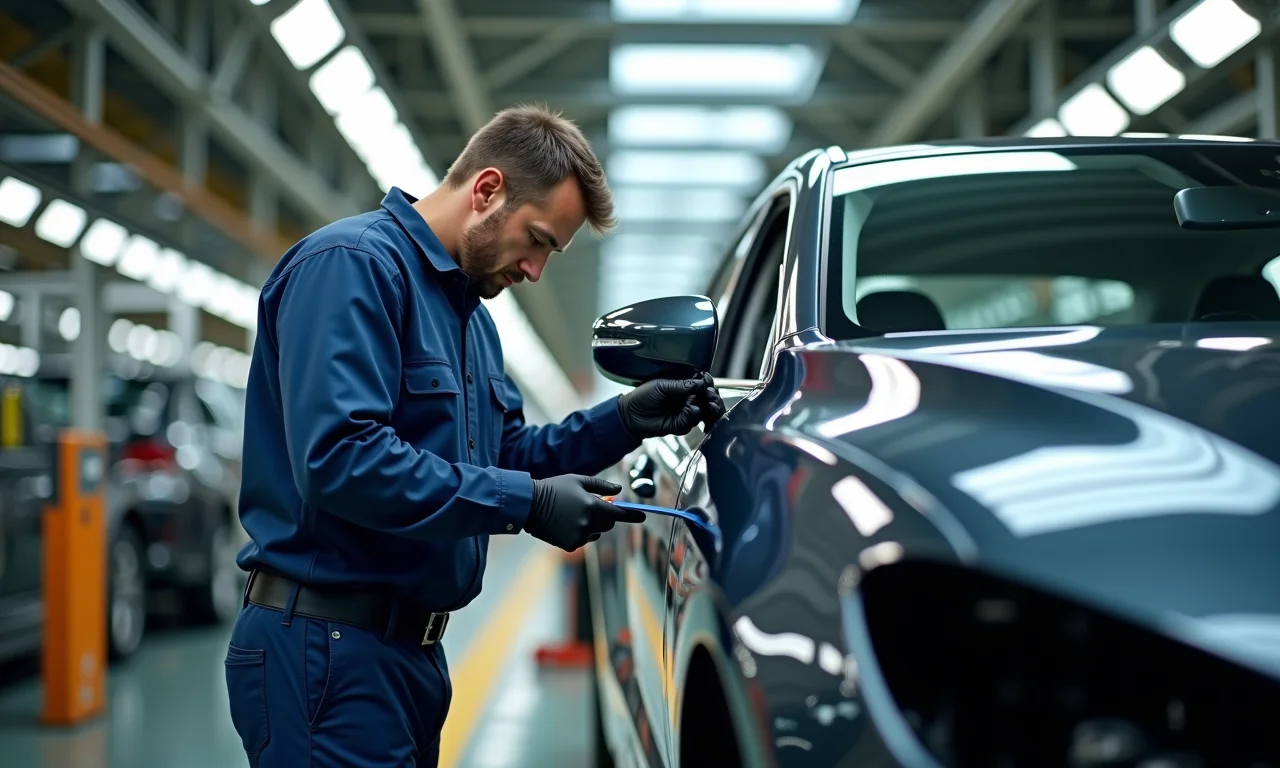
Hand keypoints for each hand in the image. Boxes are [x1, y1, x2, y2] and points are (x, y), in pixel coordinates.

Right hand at [525, 475, 645, 551]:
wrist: (530, 505)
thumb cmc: (554, 488)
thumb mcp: (578, 480)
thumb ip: (601, 485)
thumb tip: (619, 490)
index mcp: (592, 506)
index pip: (619, 514)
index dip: (633, 516)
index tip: (643, 516)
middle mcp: (588, 524)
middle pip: (608, 524)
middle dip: (605, 516)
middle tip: (592, 506)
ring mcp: (579, 536)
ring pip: (596, 532)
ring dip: (592, 525)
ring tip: (573, 514)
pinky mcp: (570, 545)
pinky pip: (583, 540)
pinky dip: (580, 533)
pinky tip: (566, 523)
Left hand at [617, 372, 724, 438]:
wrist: (630, 414)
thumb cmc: (642, 396)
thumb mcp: (662, 386)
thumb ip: (681, 385)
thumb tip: (700, 382)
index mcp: (683, 387)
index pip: (702, 385)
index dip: (707, 383)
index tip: (707, 381)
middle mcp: (687, 399)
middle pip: (708, 399)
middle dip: (712, 396)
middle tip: (709, 394)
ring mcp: (685, 412)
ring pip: (705, 412)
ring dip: (707, 407)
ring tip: (705, 403)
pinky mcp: (681, 425)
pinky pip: (692, 421)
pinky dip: (694, 416)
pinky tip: (692, 410)